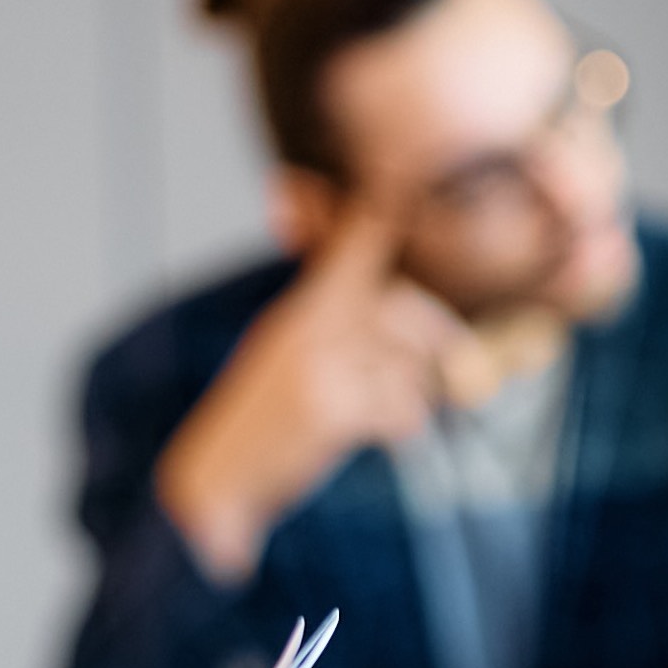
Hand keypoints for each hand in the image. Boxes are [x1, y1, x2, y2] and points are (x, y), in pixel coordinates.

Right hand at [150, 192, 471, 581]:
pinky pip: (396, 407)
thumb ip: (326, 314)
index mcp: (299, 310)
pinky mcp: (329, 413)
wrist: (216, 478)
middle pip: (401, 309)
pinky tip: (390, 435)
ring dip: (417, 390)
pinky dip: (403, 424)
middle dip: (434, 334)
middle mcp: (309, 329)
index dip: (383, 217)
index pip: (352, 248)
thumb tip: (361, 273)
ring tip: (401, 408)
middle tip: (451, 356)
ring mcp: (319, 369)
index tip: (404, 190)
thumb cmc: (259, 415)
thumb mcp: (284, 351)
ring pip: (406, 362)